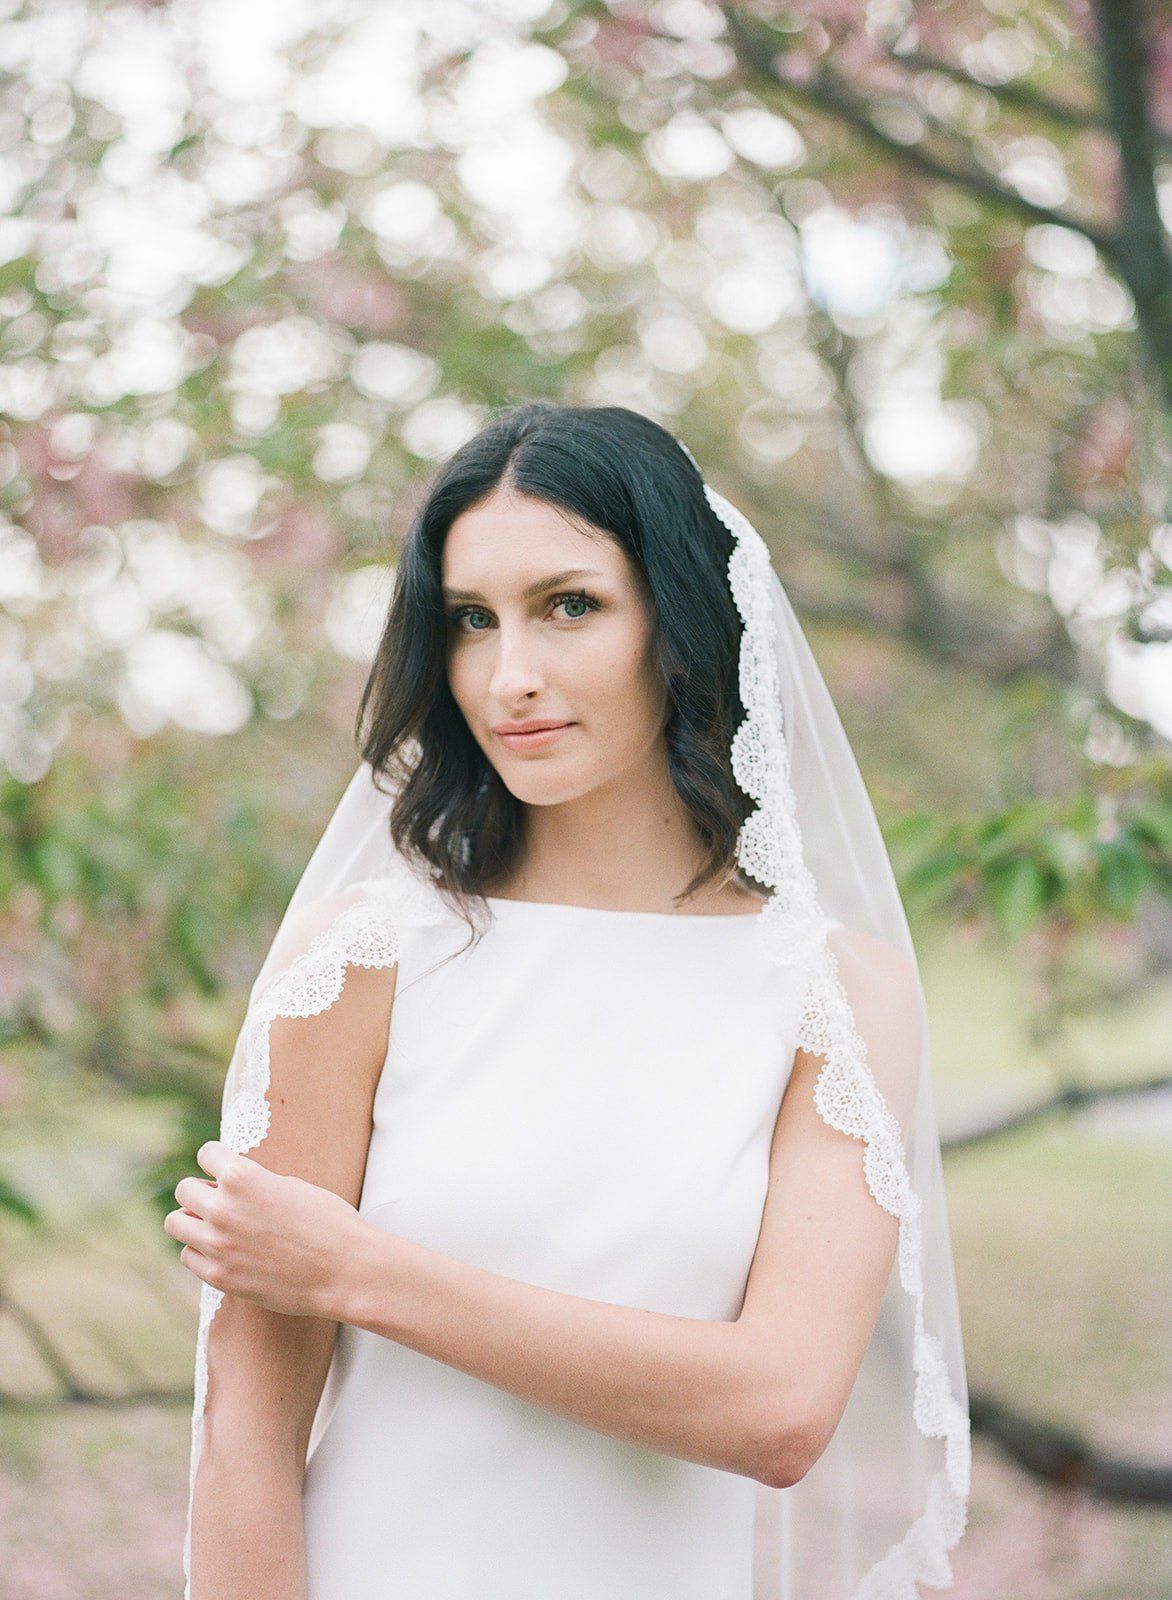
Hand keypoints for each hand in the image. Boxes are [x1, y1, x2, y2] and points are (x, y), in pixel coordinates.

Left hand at [163, 1140, 365, 1318]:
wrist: (344, 1271)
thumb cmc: (328, 1223)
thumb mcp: (291, 1187)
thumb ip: (254, 1183)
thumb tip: (229, 1186)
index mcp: (243, 1178)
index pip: (206, 1154)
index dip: (218, 1160)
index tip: (225, 1169)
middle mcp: (223, 1209)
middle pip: (184, 1189)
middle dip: (201, 1191)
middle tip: (221, 1200)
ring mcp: (218, 1245)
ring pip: (176, 1223)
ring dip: (193, 1220)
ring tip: (215, 1225)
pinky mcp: (219, 1276)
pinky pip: (188, 1256)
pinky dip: (200, 1251)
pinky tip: (223, 1251)